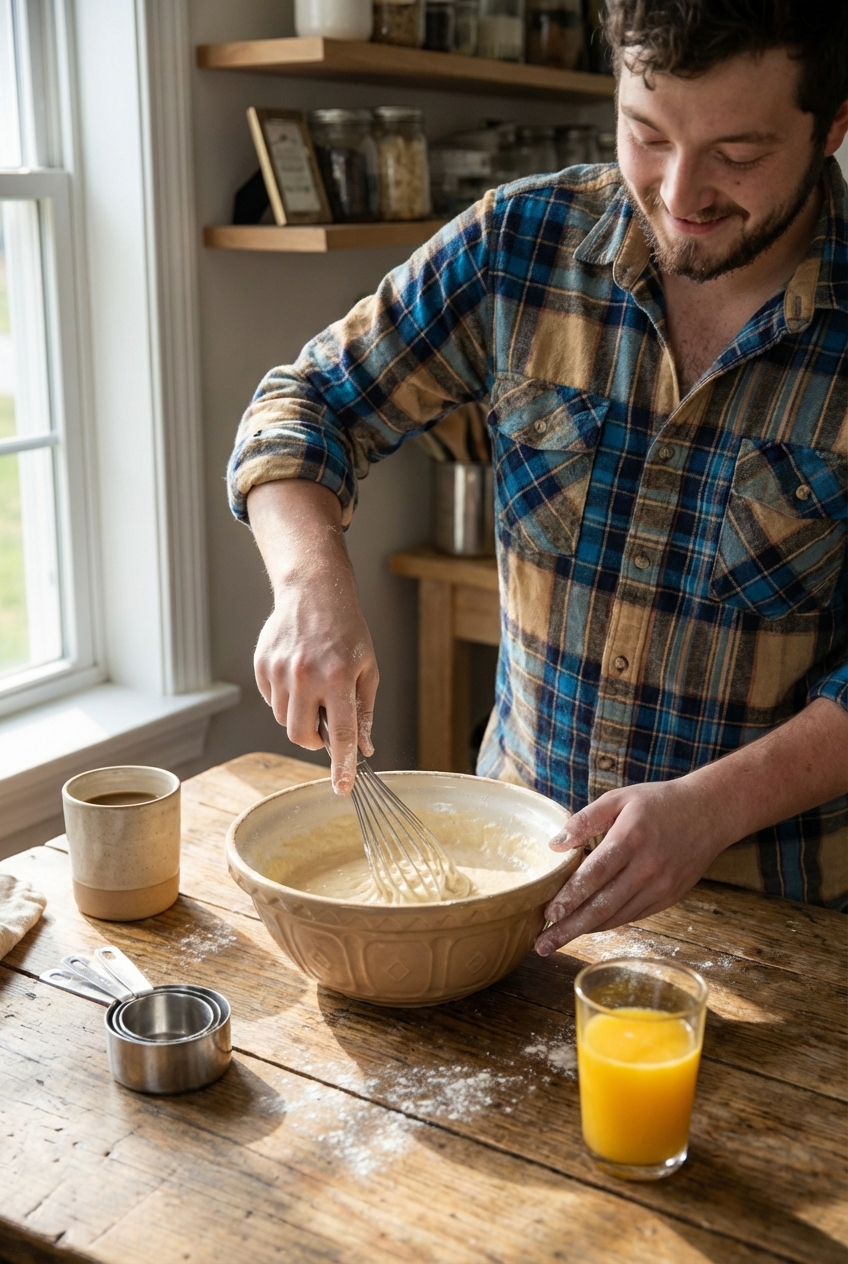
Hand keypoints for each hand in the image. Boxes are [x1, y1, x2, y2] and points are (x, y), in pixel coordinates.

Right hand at [253, 574, 377, 794]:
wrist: (314, 592)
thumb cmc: (346, 631)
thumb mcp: (367, 669)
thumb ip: (364, 711)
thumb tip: (363, 748)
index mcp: (338, 678)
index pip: (340, 734)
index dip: (342, 766)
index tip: (342, 788)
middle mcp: (306, 676)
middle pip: (300, 735)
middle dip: (312, 740)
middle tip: (324, 725)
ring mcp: (280, 671)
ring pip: (283, 719)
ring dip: (299, 715)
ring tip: (313, 687)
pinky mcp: (262, 665)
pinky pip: (271, 700)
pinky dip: (284, 698)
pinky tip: (297, 674)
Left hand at [534, 776, 733, 954]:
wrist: (710, 812)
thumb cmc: (659, 803)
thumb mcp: (619, 799)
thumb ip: (586, 819)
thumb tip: (555, 844)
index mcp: (630, 839)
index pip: (594, 875)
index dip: (569, 897)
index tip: (547, 914)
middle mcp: (646, 868)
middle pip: (602, 905)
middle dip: (569, 928)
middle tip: (542, 945)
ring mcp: (660, 886)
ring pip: (616, 917)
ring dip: (585, 931)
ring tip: (557, 940)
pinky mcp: (669, 897)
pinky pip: (632, 916)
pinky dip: (608, 923)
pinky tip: (587, 927)